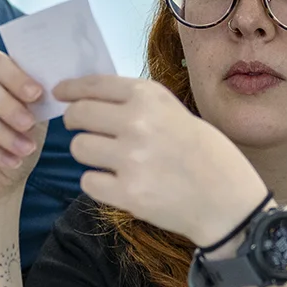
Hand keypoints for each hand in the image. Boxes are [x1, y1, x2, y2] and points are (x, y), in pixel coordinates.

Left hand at [57, 75, 267, 245]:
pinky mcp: (127, 193)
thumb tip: (89, 98)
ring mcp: (131, 159)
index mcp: (150, 97)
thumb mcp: (175, 112)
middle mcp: (137, 123)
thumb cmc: (204, 154)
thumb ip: (137, 104)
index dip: (71, 89)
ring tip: (109, 160)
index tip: (59, 93)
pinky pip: (88, 182)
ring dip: (88, 154)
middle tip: (82, 130)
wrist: (227, 201)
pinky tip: (117, 183)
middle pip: (78, 115)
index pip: (95, 85)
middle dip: (74, 122)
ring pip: (79, 149)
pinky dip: (97, 183)